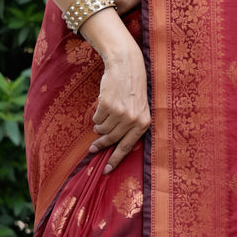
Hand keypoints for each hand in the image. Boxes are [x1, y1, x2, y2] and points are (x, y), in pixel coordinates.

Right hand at [88, 43, 149, 172]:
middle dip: (101, 145)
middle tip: (92, 149)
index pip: (127, 147)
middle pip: (111, 140)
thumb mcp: (140, 109)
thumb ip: (131, 127)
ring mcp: (119, 113)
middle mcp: (132, 120)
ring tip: (103, 118)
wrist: (126, 66)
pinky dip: (97, 115)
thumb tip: (114, 146)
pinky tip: (103, 106)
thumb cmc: (133, 90)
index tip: (106, 170)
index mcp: (143, 123)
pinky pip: (96, 118)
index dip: (115, 160)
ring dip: (99, 126)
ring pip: (102, 129)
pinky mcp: (107, 105)